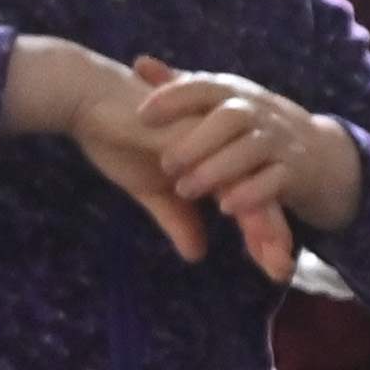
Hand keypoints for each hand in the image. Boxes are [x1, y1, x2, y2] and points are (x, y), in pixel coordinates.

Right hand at [1, 36, 283, 274]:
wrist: (85, 98)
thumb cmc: (115, 136)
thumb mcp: (152, 189)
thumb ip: (179, 218)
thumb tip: (197, 254)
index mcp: (214, 157)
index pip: (250, 198)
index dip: (263, 234)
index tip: (277, 268)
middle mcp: (220, 147)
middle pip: (260, 192)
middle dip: (273, 234)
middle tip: (284, 271)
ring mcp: (212, 138)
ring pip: (250, 184)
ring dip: (263, 224)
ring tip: (276, 260)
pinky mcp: (194, 134)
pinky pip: (222, 170)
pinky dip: (235, 196)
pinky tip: (240, 222)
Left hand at [131, 59, 366, 249]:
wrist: (323, 153)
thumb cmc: (255, 127)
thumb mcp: (222, 102)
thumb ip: (182, 87)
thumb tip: (140, 62)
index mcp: (235, 92)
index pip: (205, 86)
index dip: (174, 98)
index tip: (143, 116)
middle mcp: (259, 112)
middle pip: (231, 118)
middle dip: (196, 141)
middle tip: (165, 164)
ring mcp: (281, 141)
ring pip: (251, 149)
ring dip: (217, 170)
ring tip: (184, 190)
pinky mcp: (296, 172)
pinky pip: (276, 181)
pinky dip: (251, 193)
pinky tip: (225, 207)